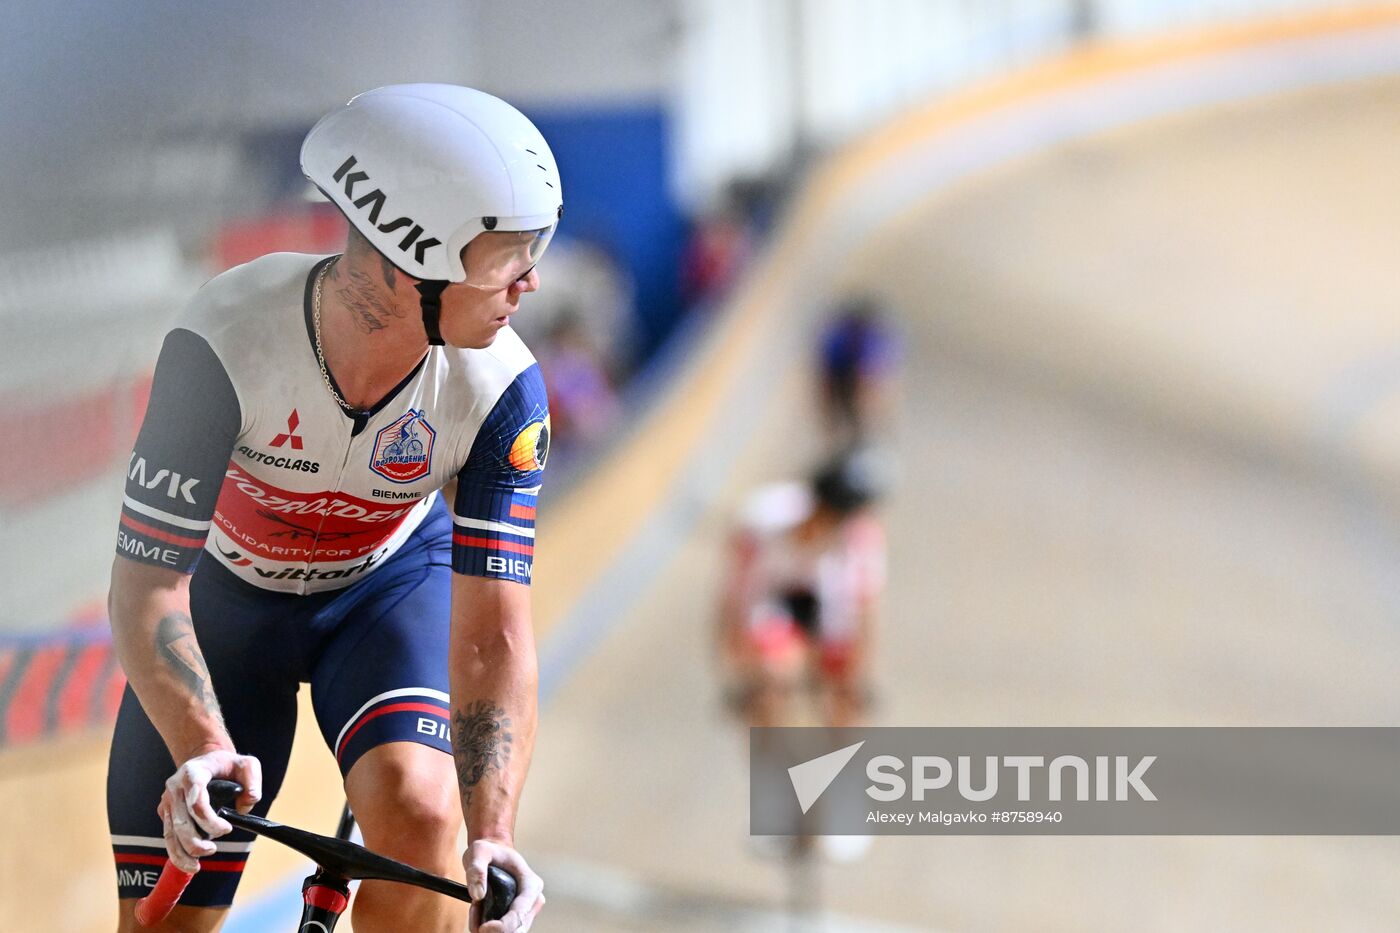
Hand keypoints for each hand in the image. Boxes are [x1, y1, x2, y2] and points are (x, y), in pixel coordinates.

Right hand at [157, 749, 261, 872]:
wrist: (204, 760)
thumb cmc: (226, 765)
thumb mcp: (247, 765)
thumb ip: (252, 783)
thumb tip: (245, 808)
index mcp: (193, 772)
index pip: (196, 800)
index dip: (210, 820)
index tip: (227, 829)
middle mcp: (175, 787)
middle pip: (181, 821)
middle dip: (195, 842)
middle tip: (213, 849)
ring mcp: (168, 801)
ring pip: (170, 832)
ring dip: (183, 852)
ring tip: (197, 866)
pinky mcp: (165, 813)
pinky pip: (168, 836)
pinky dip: (176, 853)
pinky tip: (189, 864)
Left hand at [464, 838, 544, 932]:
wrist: (493, 854)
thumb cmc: (489, 851)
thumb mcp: (479, 852)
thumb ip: (477, 870)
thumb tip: (478, 894)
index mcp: (531, 884)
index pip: (521, 913)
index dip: (503, 926)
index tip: (482, 927)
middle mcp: (533, 900)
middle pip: (518, 928)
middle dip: (494, 930)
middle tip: (475, 913)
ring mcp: (526, 911)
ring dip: (487, 927)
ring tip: (475, 906)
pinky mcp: (515, 917)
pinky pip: (502, 932)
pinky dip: (485, 927)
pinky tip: (477, 910)